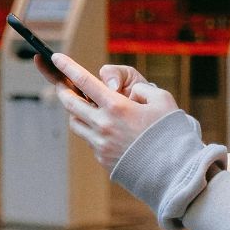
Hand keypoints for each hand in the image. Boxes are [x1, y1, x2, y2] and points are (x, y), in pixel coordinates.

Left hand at [50, 53, 178, 170]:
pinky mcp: (103, 159)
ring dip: (75, 112)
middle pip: (70, 103)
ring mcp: (100, 144)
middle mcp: (103, 124)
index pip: (84, 81)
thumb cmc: (170, 132)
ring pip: (75, 123)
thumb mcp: (162, 100)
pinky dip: (91, 131)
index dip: (68, 66)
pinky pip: (89, 140)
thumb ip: (142, 89)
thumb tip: (128, 94)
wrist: (173, 172)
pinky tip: (105, 130)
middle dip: (62, 90)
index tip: (56, 57)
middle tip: (60, 82)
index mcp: (116, 106)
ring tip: (84, 106)